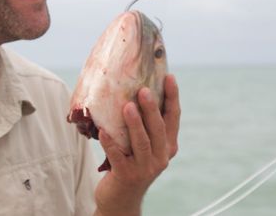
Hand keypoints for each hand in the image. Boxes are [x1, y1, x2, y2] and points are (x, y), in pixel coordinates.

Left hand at [93, 74, 179, 215]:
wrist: (122, 198)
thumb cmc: (132, 163)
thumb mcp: (143, 145)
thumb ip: (143, 125)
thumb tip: (131, 90)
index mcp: (168, 145)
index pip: (173, 118)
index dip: (172, 97)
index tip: (169, 77)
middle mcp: (161, 157)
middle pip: (158, 128)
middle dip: (152, 108)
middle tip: (144, 90)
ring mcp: (145, 168)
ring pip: (142, 142)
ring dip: (135, 123)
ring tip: (127, 106)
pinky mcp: (127, 176)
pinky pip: (118, 156)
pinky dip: (110, 143)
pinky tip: (102, 131)